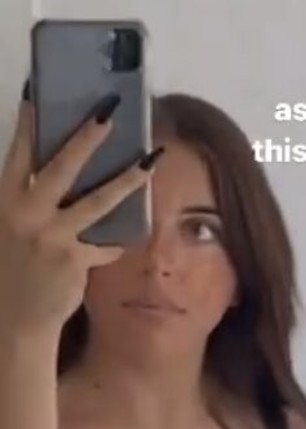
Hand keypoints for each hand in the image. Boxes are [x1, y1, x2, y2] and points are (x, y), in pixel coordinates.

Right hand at [0, 94, 156, 336]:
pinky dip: (118, 240)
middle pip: (62, 166)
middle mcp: (26, 213)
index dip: (29, 124)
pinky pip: (106, 243)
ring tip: (150, 161)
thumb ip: (28, 201)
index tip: (39, 94)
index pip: (18, 152)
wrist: (14, 317)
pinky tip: (135, 232)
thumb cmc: (12, 268)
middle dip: (87, 136)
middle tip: (109, 113)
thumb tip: (55, 176)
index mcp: (6, 199)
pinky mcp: (74, 260)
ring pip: (97, 201)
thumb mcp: (9, 227)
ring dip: (127, 180)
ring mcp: (52, 236)